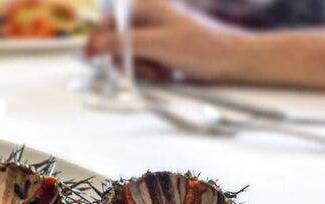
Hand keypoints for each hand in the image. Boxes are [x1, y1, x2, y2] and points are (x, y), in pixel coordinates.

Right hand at [84, 1, 248, 81]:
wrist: (233, 62)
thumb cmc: (206, 48)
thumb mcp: (159, 45)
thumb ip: (124, 43)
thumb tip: (96, 44)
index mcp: (148, 9)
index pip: (109, 21)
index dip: (98, 39)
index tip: (91, 56)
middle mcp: (150, 21)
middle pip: (116, 42)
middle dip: (126, 59)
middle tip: (143, 68)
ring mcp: (156, 38)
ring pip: (129, 57)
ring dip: (140, 69)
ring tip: (160, 71)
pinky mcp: (162, 53)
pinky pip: (143, 66)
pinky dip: (151, 74)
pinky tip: (166, 74)